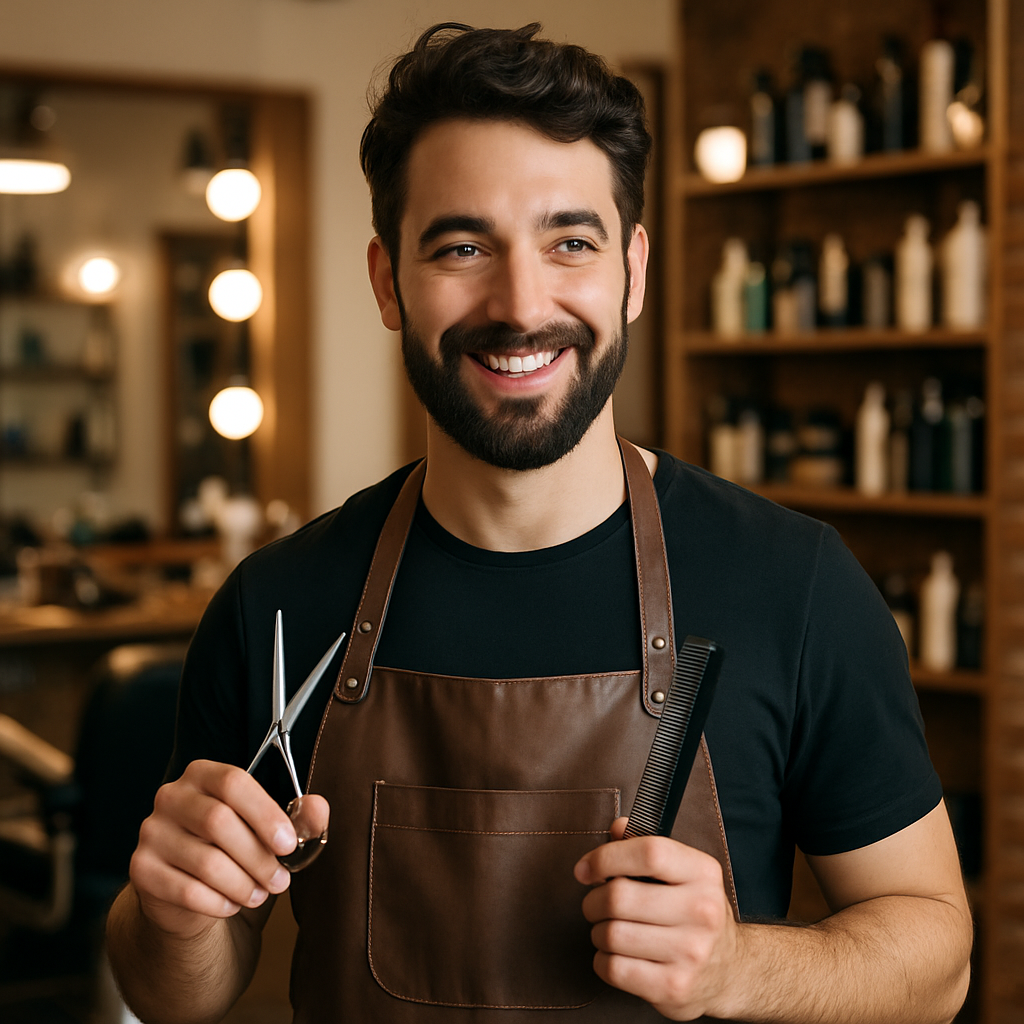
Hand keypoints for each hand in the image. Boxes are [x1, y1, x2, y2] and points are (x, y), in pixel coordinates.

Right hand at [129, 759, 329, 937]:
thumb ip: (298, 817)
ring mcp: (151, 833)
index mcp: (203, 774)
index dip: (265, 813)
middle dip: (258, 857)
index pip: (233, 782)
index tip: (288, 844)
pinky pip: (187, 891)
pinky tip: (233, 905)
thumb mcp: (268, 830)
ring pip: (206, 862)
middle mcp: (171, 796)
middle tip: (281, 881)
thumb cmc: (235, 849)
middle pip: (218, 821)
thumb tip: (319, 807)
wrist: (187, 890)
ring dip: (243, 884)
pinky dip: (219, 903)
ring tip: (261, 895)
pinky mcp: (141, 871)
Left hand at [573, 817, 738, 1020]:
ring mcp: (691, 952)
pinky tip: (618, 955)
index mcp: (703, 873)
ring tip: (610, 930)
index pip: (648, 852)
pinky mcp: (675, 987)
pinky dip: (603, 961)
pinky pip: (614, 968)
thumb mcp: (682, 872)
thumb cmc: (693, 912)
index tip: (586, 869)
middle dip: (593, 900)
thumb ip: (644, 845)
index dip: (607, 857)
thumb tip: (617, 828)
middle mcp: (702, 911)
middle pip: (619, 896)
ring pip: (611, 934)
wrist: (729, 969)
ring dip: (598, 932)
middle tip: (596, 905)